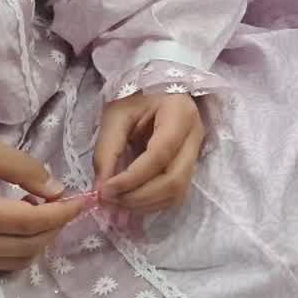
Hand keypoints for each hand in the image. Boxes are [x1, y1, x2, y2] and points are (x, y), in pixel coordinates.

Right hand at [0, 134, 86, 270]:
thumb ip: (21, 168)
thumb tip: (55, 189)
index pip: (30, 222)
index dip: (61, 214)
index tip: (81, 201)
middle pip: (27, 247)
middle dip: (54, 228)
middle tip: (65, 204)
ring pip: (14, 261)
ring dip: (38, 241)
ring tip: (41, 210)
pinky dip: (18, 250)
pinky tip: (19, 223)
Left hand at [94, 93, 206, 213]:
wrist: (156, 94)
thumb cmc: (136, 98)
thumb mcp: (116, 116)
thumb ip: (107, 151)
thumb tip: (101, 189)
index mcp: (179, 114)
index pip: (160, 154)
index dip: (132, 178)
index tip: (105, 190)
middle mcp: (195, 136)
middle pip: (174, 179)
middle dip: (139, 197)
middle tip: (110, 200)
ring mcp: (196, 153)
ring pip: (177, 192)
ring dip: (145, 204)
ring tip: (118, 201)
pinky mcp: (190, 167)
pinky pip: (176, 195)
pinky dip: (152, 204)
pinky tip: (132, 199)